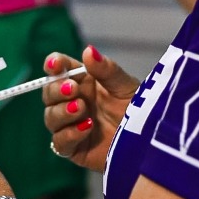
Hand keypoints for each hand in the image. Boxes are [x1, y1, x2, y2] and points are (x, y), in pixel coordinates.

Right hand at [40, 46, 140, 172]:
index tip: (55, 64)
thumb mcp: (125, 86)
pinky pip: (59, 142)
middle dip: (56, 90)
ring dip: (62, 111)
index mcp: (82, 82)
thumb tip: (88, 50)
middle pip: (49, 93)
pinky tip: (87, 127)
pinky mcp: (73, 148)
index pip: (59, 70)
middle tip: (72, 89)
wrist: (148, 141)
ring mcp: (70, 126)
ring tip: (81, 109)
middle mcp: (72, 102)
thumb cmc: (138, 109)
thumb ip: (106, 69)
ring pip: (50, 117)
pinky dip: (69, 134)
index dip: (53, 64)